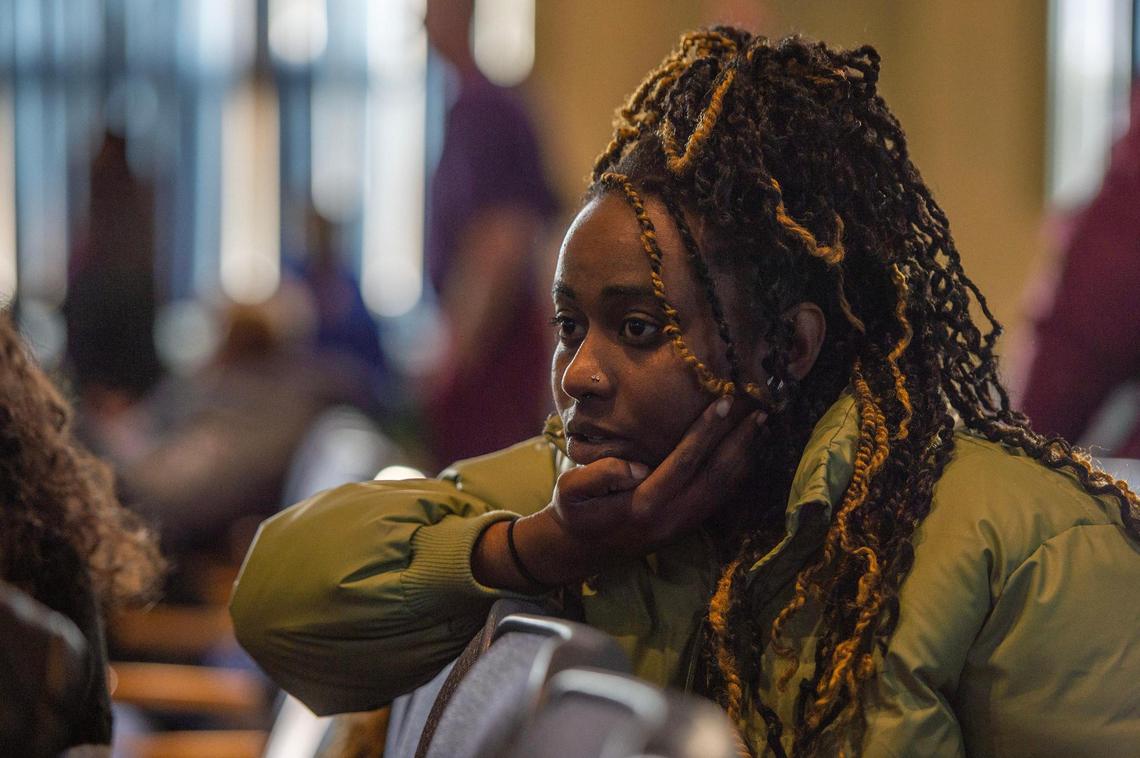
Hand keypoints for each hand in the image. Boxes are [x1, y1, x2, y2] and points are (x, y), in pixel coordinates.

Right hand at [551, 396, 765, 558]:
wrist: (579, 552)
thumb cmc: (575, 512)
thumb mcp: (570, 491)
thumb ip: (599, 475)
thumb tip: (637, 466)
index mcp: (643, 505)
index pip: (684, 462)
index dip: (706, 431)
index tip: (726, 402)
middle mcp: (670, 518)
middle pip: (716, 476)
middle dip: (739, 441)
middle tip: (759, 410)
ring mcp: (682, 526)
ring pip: (724, 490)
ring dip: (745, 456)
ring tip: (760, 425)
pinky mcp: (687, 527)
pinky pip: (721, 499)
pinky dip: (738, 473)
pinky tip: (747, 451)